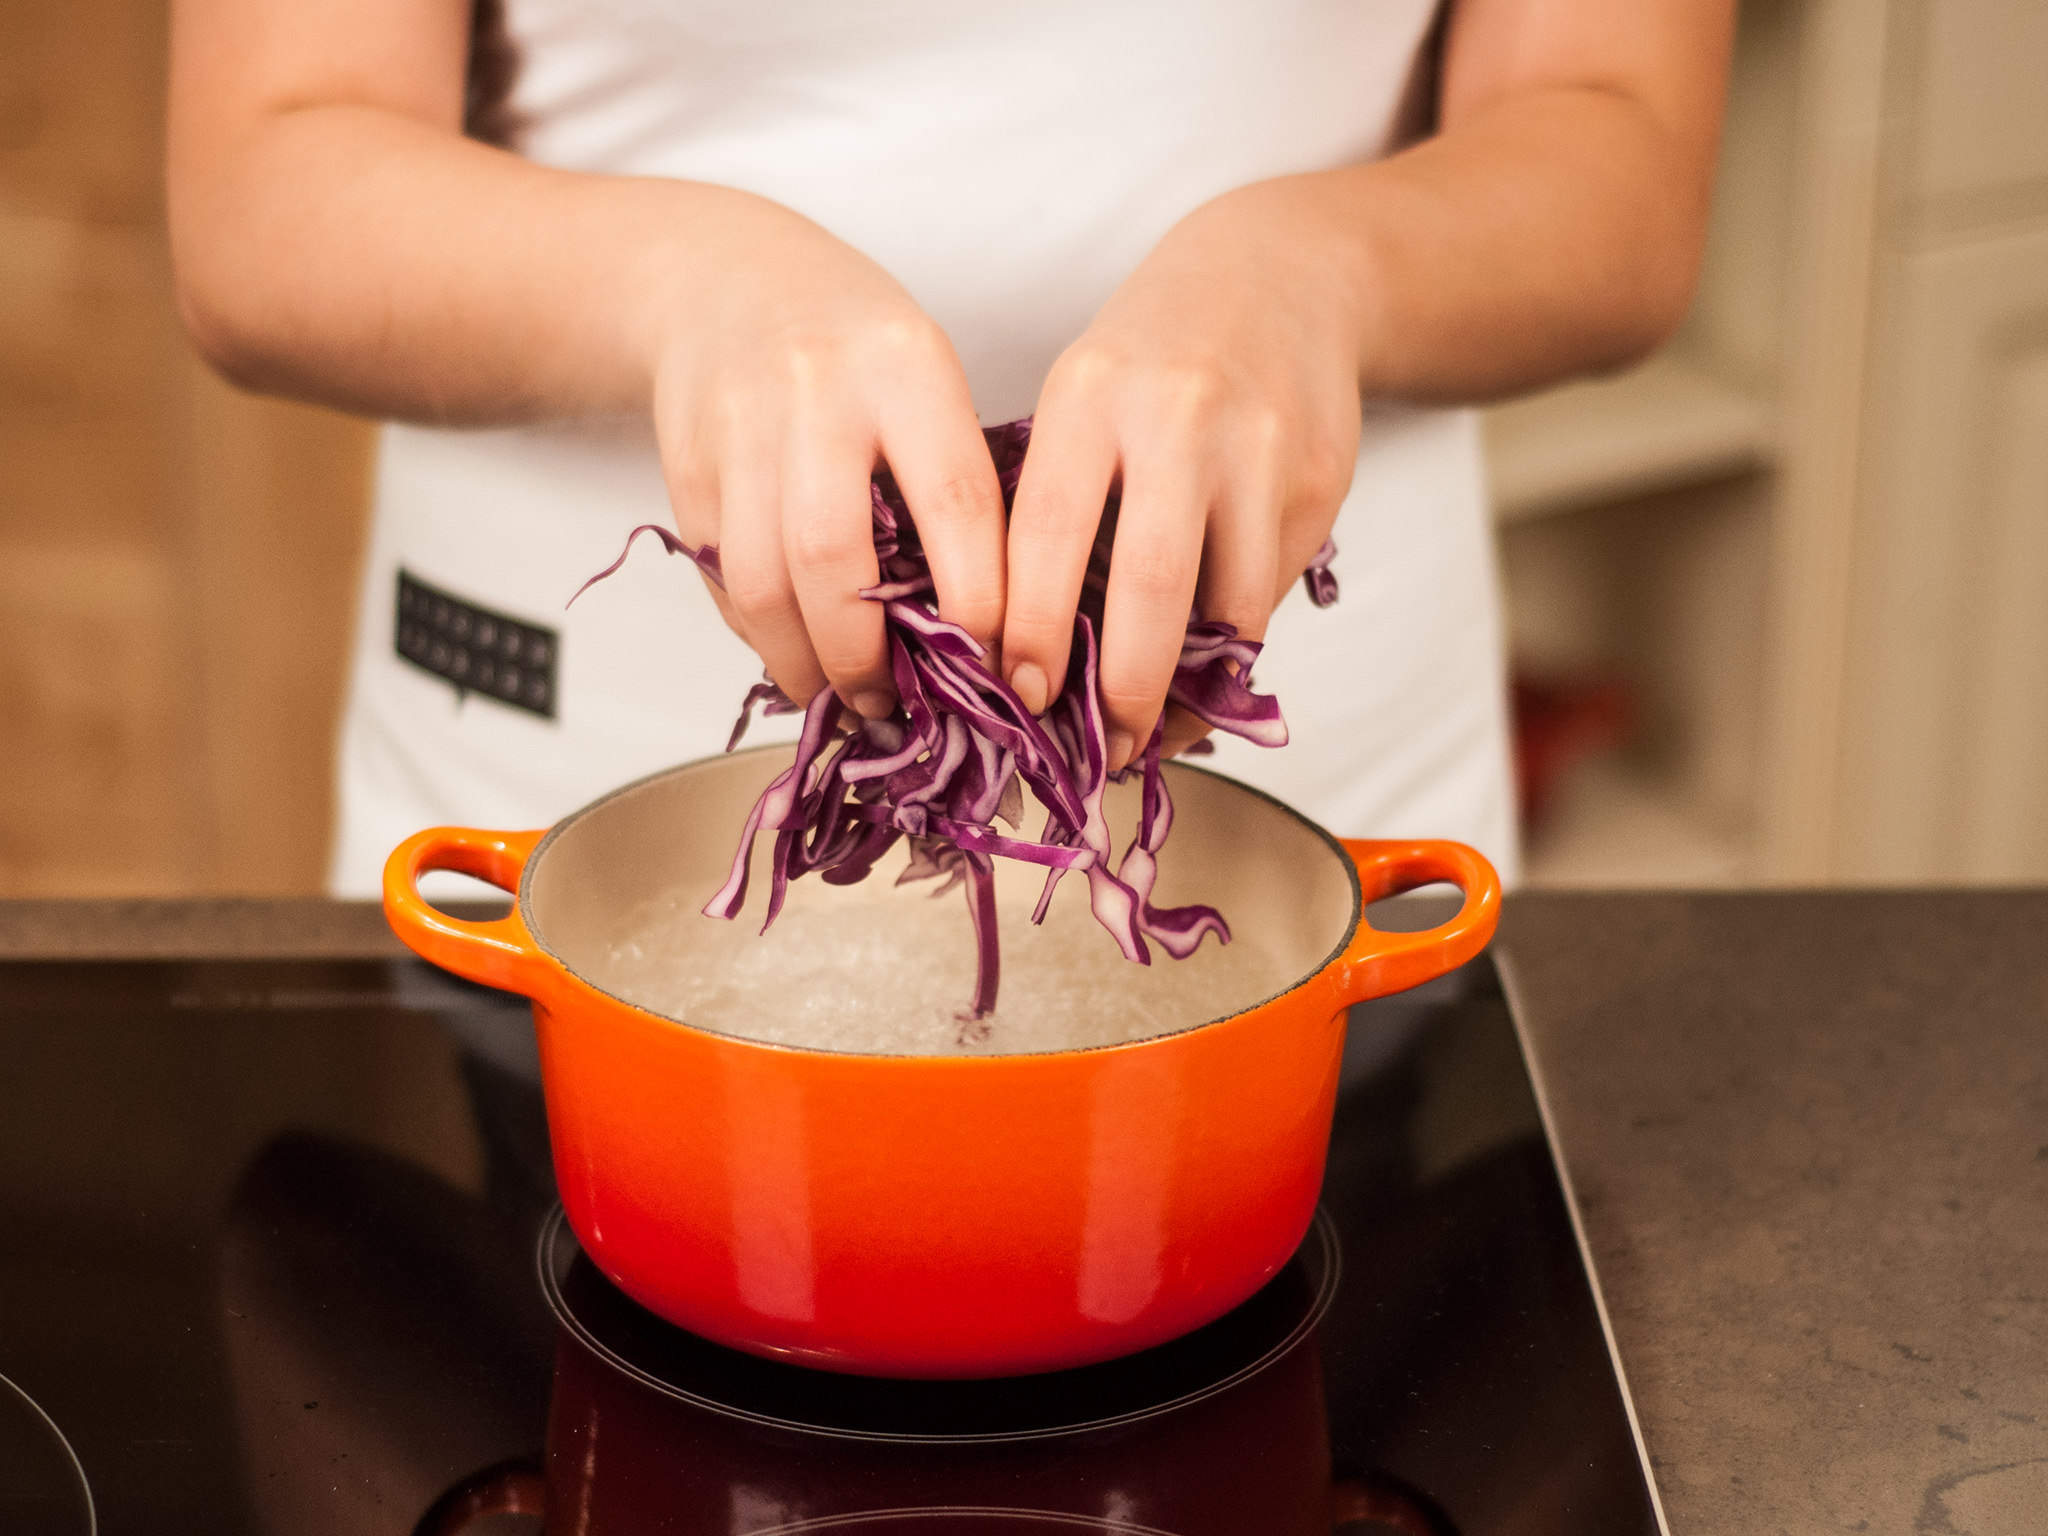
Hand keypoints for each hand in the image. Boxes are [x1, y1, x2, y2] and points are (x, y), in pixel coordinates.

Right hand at [647, 196, 1005, 715]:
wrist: (722, 279)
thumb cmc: (854, 345)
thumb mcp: (927, 377)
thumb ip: (951, 481)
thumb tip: (978, 631)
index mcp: (906, 365)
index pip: (953, 500)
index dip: (975, 602)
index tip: (990, 667)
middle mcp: (816, 389)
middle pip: (833, 556)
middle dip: (864, 655)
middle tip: (892, 704)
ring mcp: (739, 427)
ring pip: (762, 581)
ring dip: (802, 661)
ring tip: (838, 697)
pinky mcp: (687, 465)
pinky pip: (723, 577)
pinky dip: (758, 633)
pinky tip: (791, 653)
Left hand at [1000, 179, 1364, 766]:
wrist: (1284, 277)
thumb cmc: (1150, 361)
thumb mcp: (1080, 400)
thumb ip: (1053, 505)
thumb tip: (1023, 652)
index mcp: (1089, 396)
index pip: (1047, 536)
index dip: (1033, 631)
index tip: (1019, 697)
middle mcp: (1178, 419)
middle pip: (1151, 587)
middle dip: (1123, 688)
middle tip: (1104, 748)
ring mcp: (1260, 452)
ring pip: (1230, 607)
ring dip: (1191, 686)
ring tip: (1154, 728)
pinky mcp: (1319, 483)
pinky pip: (1271, 592)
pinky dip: (1236, 645)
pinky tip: (1205, 667)